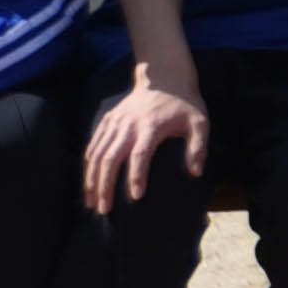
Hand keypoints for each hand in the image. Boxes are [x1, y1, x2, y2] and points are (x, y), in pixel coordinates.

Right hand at [82, 64, 210, 214]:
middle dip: (105, 185)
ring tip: (90, 203)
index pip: (140, 154)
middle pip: (111, 158)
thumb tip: (196, 172)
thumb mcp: (199, 122)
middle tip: (104, 210)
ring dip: (91, 180)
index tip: (135, 197)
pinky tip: (88, 183)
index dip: (137, 175)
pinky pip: (93, 145)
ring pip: (97, 154)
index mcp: (151, 125)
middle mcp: (128, 124)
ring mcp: (115, 122)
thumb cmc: (184, 105)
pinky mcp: (107, 120)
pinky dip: (88, 165)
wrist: (164, 77)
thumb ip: (198, 147)